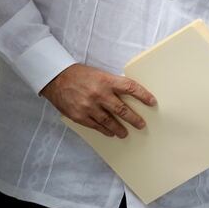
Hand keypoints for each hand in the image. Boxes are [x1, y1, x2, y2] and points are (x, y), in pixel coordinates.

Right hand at [41, 63, 155, 137]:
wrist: (56, 79)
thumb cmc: (80, 75)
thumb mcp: (99, 74)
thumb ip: (112, 84)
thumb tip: (129, 95)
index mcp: (106, 80)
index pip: (130, 88)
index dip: (143, 95)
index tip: (152, 102)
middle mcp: (99, 94)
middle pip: (121, 109)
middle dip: (133, 118)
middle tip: (141, 124)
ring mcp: (89, 106)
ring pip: (109, 121)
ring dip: (119, 128)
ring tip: (126, 133)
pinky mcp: (79, 116)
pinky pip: (95, 125)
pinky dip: (104, 130)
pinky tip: (110, 132)